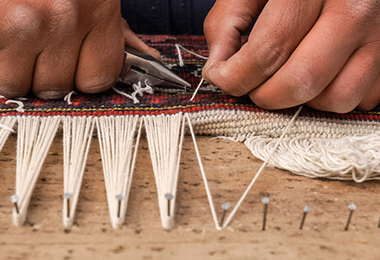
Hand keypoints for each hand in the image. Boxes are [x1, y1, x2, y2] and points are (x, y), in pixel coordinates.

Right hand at [0, 0, 159, 99]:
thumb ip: (118, 28)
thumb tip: (148, 58)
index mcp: (99, 11)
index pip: (98, 79)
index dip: (85, 77)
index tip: (76, 66)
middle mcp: (65, 19)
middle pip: (58, 86)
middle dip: (48, 73)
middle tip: (41, 48)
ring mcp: (25, 22)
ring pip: (19, 82)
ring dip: (17, 69)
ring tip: (18, 40)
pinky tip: (5, 38)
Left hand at [203, 0, 379, 112]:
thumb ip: (227, 23)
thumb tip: (219, 68)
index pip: (269, 50)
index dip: (236, 76)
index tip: (222, 78)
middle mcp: (354, 9)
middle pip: (302, 80)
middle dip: (265, 96)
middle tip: (252, 86)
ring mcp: (379, 34)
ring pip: (336, 98)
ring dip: (303, 101)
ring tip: (287, 79)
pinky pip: (362, 99)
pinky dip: (333, 97)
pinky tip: (318, 77)